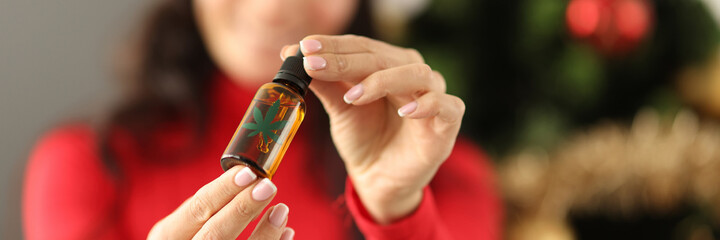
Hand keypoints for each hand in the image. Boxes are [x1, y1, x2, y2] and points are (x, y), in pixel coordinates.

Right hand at [147, 166, 294, 239]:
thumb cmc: (190, 239)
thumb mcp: (185, 228)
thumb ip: (205, 211)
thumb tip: (244, 180)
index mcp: (168, 236)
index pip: (197, 209)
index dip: (223, 190)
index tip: (249, 172)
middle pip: (214, 235)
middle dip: (243, 209)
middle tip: (268, 186)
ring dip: (264, 233)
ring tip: (281, 209)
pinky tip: (286, 232)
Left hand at [281, 35, 464, 223]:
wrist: (378, 179)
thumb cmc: (363, 138)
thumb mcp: (339, 108)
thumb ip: (324, 82)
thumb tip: (292, 54)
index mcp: (388, 64)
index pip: (362, 46)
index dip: (333, 45)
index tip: (304, 49)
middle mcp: (412, 73)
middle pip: (383, 57)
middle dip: (347, 60)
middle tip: (316, 65)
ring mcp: (433, 95)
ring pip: (416, 73)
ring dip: (382, 80)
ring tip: (354, 96)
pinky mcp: (447, 123)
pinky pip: (446, 105)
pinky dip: (426, 104)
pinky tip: (404, 111)